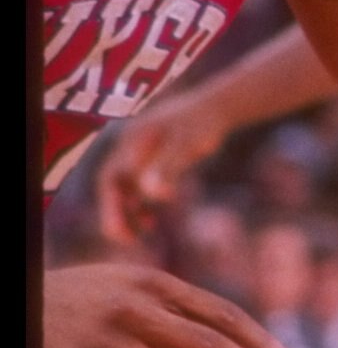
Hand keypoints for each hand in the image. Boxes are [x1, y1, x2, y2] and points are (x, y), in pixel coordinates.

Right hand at [43, 261, 302, 347]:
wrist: (14, 308)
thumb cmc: (80, 301)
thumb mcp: (127, 287)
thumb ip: (173, 307)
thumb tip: (228, 337)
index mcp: (155, 285)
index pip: (222, 314)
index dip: (261, 342)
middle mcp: (137, 311)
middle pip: (211, 347)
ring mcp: (110, 346)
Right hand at [97, 89, 228, 244]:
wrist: (219, 106)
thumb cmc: (203, 125)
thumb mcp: (186, 146)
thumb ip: (168, 168)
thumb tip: (152, 193)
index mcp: (131, 142)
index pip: (109, 180)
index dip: (110, 208)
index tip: (120, 234)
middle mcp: (129, 146)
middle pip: (113, 185)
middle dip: (116, 213)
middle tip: (128, 241)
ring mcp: (140, 152)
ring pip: (126, 187)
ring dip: (129, 210)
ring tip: (144, 232)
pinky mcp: (153, 157)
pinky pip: (138, 185)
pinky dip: (141, 203)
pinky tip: (152, 220)